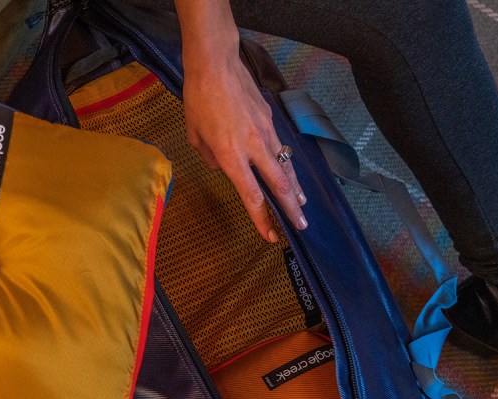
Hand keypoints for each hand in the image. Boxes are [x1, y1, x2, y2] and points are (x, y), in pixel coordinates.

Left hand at [183, 49, 306, 241]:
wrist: (216, 65)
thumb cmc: (199, 100)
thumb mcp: (195, 136)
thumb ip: (210, 157)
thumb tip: (222, 166)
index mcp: (231, 156)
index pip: (252, 196)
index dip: (262, 218)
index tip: (271, 235)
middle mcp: (254, 148)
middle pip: (279, 185)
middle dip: (291, 208)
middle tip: (301, 226)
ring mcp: (266, 133)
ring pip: (285, 166)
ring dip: (295, 187)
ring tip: (302, 204)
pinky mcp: (270, 120)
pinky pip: (281, 148)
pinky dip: (287, 164)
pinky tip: (289, 171)